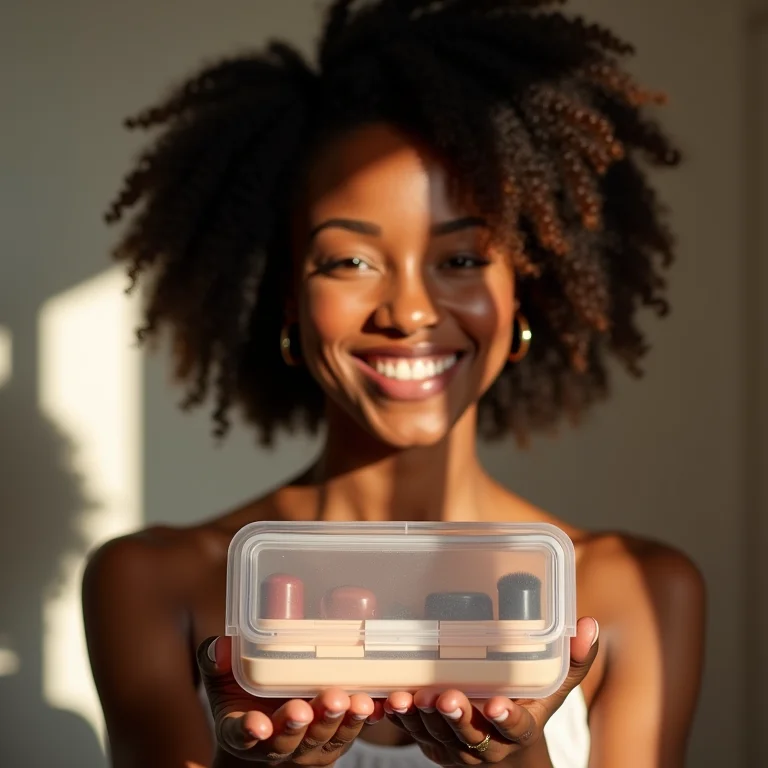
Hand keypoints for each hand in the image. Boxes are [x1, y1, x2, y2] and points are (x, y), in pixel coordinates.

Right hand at [197, 636, 382, 763]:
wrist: (272, 732)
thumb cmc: (247, 700)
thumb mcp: (224, 683)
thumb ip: (216, 662)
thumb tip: (220, 646)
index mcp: (244, 731)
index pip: (242, 735)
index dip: (249, 731)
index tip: (258, 725)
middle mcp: (277, 746)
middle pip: (289, 741)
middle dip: (297, 725)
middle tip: (304, 709)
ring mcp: (310, 746)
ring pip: (324, 738)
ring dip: (335, 721)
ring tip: (345, 700)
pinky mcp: (338, 739)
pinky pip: (353, 732)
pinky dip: (364, 720)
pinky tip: (374, 705)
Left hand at [383, 616, 598, 765]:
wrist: (504, 746)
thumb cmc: (529, 704)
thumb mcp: (554, 686)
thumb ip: (572, 659)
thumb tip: (587, 623)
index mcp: (519, 729)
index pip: (517, 729)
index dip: (507, 718)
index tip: (496, 703)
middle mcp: (487, 745)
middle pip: (470, 736)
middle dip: (456, 717)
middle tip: (444, 696)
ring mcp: (456, 748)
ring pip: (436, 736)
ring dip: (421, 717)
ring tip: (411, 695)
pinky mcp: (430, 742)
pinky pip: (410, 732)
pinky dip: (398, 717)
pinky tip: (386, 699)